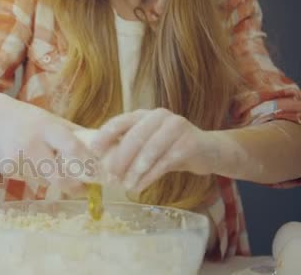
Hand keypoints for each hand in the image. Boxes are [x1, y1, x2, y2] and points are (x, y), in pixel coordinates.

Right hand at [0, 93, 95, 192]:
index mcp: (46, 126)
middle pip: (58, 176)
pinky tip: (23, 159)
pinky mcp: (6, 169)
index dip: (87, 164)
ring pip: (44, 180)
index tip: (99, 175)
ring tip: (42, 160)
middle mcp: (31, 143)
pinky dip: (32, 175)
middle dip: (72, 187)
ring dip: (51, 178)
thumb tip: (103, 146)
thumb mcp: (49, 118)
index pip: (72, 147)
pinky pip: (28, 180)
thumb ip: (73, 132)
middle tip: (82, 189)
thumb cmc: (25, 118)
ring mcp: (17, 158)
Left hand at [85, 108, 220, 192]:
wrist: (206, 151)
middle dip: (120, 159)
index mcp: (144, 114)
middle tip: (110, 176)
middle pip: (135, 137)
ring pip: (149, 151)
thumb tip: (98, 161)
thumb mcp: (147, 144)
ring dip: (134, 171)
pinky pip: (164, 162)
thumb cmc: (168, 148)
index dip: (105, 134)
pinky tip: (139, 187)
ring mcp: (176, 127)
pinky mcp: (189, 143)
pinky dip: (149, 177)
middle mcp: (159, 116)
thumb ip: (127, 147)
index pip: (121, 121)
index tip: (93, 150)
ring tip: (125, 186)